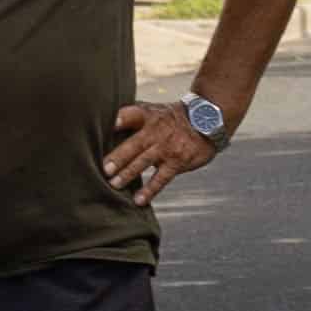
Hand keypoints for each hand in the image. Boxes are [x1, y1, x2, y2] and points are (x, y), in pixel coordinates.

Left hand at [105, 99, 223, 201]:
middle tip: (104, 169)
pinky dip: (150, 190)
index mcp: (147, 116)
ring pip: (145, 162)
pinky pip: (161, 178)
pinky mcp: (178, 162)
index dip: (120, 119)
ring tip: (114, 185)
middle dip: (119, 157)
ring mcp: (167, 148)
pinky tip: (138, 201)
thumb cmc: (171, 117)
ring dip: (129, 174)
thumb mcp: (153, 109)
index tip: (109, 125)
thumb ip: (130, 114)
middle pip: (135, 144)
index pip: (131, 115)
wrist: (207, 120)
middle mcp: (156, 131)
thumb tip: (102, 122)